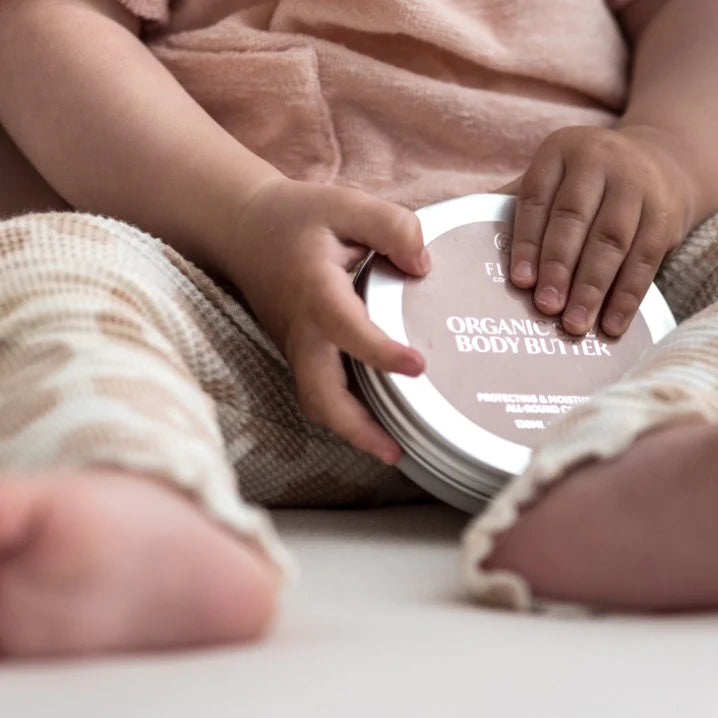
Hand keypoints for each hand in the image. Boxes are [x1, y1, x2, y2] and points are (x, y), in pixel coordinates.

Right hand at [227, 177, 429, 463]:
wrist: (243, 230)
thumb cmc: (298, 218)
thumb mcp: (346, 205)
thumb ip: (392, 227)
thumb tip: (423, 267)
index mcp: (315, 290)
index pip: (346, 328)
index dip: (380, 350)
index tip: (418, 366)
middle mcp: (302, 330)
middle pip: (319, 394)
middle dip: (356, 428)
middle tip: (398, 451)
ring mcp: (296, 346)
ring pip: (315, 401)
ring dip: (349, 429)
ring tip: (391, 449)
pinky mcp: (299, 352)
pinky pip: (317, 389)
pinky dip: (344, 412)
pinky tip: (375, 417)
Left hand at [499, 125, 694, 335]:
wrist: (661, 161)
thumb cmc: (583, 184)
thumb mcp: (550, 179)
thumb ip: (510, 207)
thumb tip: (454, 238)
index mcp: (559, 153)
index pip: (537, 200)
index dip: (527, 243)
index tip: (520, 282)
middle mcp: (599, 161)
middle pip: (576, 220)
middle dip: (560, 268)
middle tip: (547, 307)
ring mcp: (637, 185)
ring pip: (612, 241)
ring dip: (592, 288)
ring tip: (575, 324)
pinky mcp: (665, 214)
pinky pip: (645, 260)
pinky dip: (627, 297)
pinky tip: (611, 325)